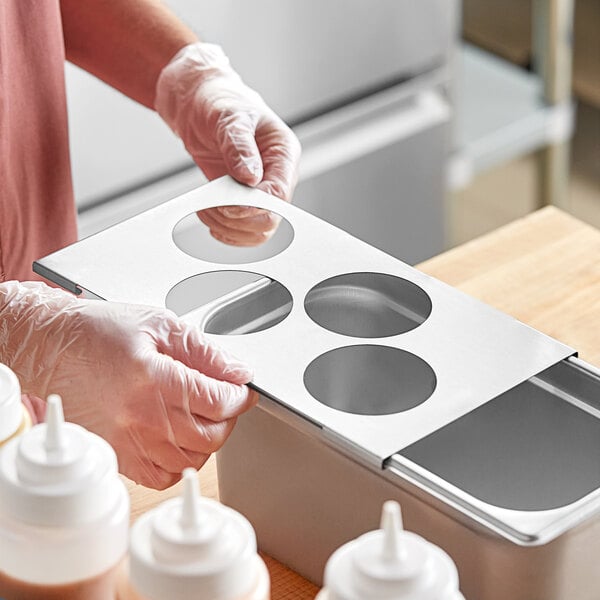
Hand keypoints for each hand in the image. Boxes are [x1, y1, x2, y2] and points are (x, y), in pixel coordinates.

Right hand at [0, 281, 257, 488]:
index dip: (240, 396)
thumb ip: (204, 351)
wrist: (53, 348)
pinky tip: (181, 439)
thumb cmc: (99, 332)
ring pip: (190, 460)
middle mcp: (140, 416)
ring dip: (209, 440)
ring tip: (205, 418)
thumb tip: (238, 371)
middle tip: (227, 401)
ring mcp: (126, 441)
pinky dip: (181, 463)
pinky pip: (161, 476)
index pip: (217, 402)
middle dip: (230, 418)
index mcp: (153, 379)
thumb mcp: (159, 325)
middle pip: (211, 436)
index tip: (243, 390)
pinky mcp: (116, 454)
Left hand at [155, 42, 300, 244]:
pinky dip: (223, 229)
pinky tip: (208, 215)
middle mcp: (275, 176)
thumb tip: (250, 177)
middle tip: (213, 205)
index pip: (280, 193)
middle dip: (239, 219)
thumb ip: (240, 146)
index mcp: (283, 153)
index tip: (229, 203)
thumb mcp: (229, 116)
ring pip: (256, 230)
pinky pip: (241, 229)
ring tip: (206, 208)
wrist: (197, 102)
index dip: (255, 205)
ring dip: (228, 227)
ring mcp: (258, 191)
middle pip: (270, 219)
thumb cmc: (218, 101)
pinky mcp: (240, 199)